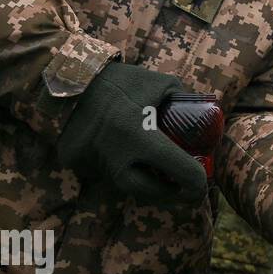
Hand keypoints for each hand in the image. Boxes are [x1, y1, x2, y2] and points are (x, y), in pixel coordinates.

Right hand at [56, 61, 206, 201]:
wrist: (67, 78)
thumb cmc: (119, 81)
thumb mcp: (160, 84)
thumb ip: (183, 100)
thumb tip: (205, 116)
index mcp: (139, 135)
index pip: (177, 170)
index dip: (196, 182)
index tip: (204, 183)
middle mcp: (115, 155)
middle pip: (149, 191)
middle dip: (171, 194)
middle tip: (185, 189)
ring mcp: (92, 162)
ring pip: (125, 186)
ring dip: (146, 185)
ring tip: (162, 177)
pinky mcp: (77, 163)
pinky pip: (104, 175)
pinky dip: (120, 172)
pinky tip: (130, 161)